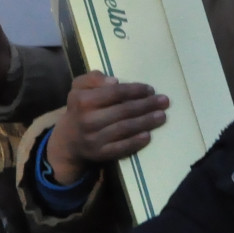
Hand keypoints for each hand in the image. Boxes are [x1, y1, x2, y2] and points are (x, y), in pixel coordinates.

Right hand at [47, 72, 168, 185]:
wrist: (69, 140)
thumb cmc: (80, 108)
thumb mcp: (79, 87)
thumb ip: (94, 78)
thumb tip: (115, 82)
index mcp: (83, 101)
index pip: (115, 93)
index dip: (135, 90)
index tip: (150, 89)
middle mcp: (88, 120)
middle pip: (123, 111)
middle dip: (147, 105)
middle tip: (164, 101)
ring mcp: (94, 139)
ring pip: (125, 129)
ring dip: (146, 122)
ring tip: (162, 116)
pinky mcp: (100, 154)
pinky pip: (120, 148)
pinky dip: (135, 142)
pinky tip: (148, 136)